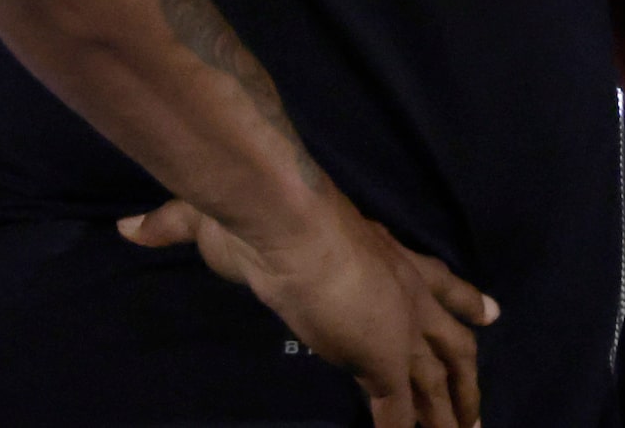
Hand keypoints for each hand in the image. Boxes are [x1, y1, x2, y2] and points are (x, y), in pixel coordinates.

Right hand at [119, 189, 497, 427]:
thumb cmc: (266, 215)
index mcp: (389, 256)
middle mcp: (406, 291)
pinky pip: (399, 415)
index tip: (492, 314)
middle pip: (454, 340)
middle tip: (479, 409)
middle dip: (467, 377)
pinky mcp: (384, 361)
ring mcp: (399, 328)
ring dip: (450, 415)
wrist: (287, 223)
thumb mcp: (230, 223)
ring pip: (439, 382)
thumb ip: (181, 225)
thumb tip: (132, 228)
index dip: (465, 300)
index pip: (439, 282)